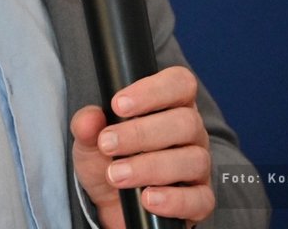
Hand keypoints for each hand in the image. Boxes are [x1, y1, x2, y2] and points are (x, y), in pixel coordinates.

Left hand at [70, 66, 214, 227]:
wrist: (111, 204)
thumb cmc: (109, 160)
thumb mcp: (91, 140)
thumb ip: (87, 125)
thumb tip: (89, 119)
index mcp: (171, 105)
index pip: (179, 83)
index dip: (152, 90)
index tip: (118, 104)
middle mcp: (191, 132)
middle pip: (185, 121)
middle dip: (141, 133)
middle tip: (108, 144)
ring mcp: (199, 167)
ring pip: (193, 160)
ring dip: (150, 167)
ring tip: (116, 175)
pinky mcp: (200, 200)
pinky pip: (200, 199)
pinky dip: (173, 200)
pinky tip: (147, 199)